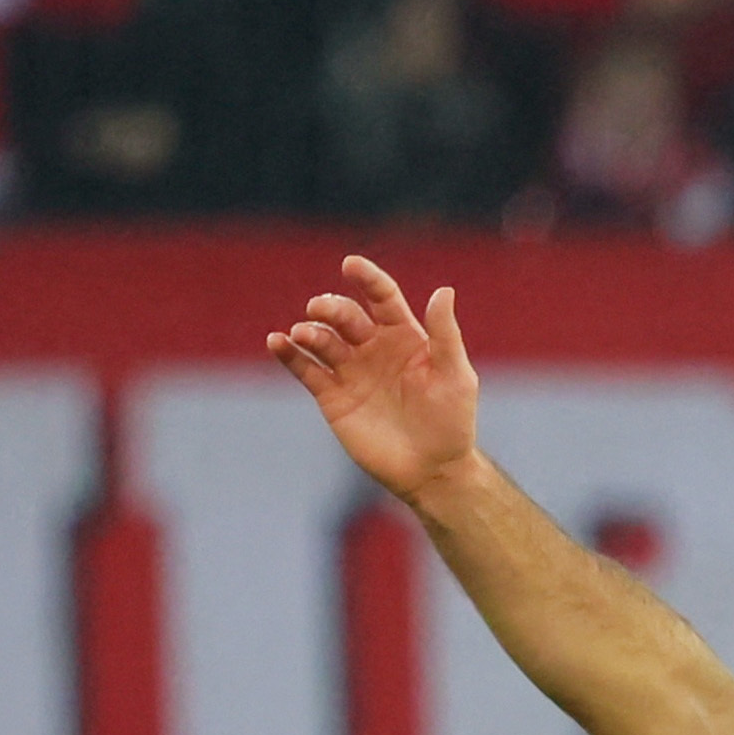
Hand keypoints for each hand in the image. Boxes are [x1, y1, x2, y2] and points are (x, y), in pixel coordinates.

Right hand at [264, 255, 477, 502]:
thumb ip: (445, 335)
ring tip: (304, 334)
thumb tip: (444, 290)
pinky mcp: (332, 396)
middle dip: (331, 307)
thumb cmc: (452, 421)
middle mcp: (373, 347)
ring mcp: (350, 370)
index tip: (351, 265)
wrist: (432, 469)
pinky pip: (304, 368)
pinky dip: (288, 354)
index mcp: (404, 336)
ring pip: (321, 339)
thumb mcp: (455, 376)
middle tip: (321, 310)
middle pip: (345, 315)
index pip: (382, 297)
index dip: (367, 278)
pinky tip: (277, 342)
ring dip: (309, 331)